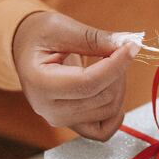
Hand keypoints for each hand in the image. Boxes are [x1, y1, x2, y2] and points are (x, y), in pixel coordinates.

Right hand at [12, 11, 138, 140]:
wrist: (27, 50)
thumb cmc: (39, 35)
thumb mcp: (61, 27)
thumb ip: (93, 38)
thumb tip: (126, 43)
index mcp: (40, 83)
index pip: (89, 82)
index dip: (116, 65)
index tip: (131, 47)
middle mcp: (48, 108)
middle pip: (102, 97)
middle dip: (118, 71)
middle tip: (115, 49)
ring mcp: (60, 119)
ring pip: (108, 111)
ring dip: (119, 85)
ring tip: (109, 63)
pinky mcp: (71, 124)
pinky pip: (102, 131)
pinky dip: (115, 115)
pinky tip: (114, 91)